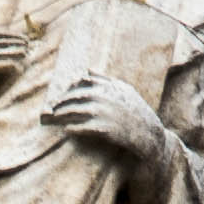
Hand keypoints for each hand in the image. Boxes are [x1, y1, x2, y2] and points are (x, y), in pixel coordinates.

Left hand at [47, 68, 165, 164]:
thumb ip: (105, 80)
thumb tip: (88, 69)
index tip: (63, 95)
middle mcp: (105, 97)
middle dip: (61, 102)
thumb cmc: (137, 111)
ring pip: (74, 111)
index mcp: (110, 86)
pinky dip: (71, 128)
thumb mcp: (125, 90)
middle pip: (74, 96)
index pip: (82, 81)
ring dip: (61, 115)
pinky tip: (66, 130)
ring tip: (55, 118)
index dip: (69, 88)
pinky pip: (80, 128)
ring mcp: (103, 113)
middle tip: (53, 109)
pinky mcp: (103, 129)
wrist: (150, 134)